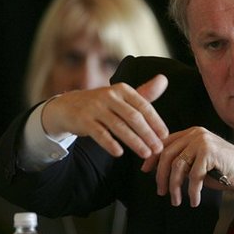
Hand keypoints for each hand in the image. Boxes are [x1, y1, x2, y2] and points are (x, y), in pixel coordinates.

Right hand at [41, 74, 168, 157]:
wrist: (68, 106)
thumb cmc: (104, 104)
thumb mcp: (123, 97)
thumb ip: (145, 92)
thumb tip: (164, 79)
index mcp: (122, 89)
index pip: (143, 106)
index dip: (156, 121)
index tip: (165, 136)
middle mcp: (109, 96)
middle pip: (133, 117)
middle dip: (148, 134)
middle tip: (158, 149)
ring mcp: (95, 107)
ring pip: (119, 127)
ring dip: (134, 142)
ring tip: (146, 154)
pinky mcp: (83, 120)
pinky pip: (99, 134)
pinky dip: (110, 144)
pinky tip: (120, 153)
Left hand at [147, 127, 233, 206]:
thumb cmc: (224, 168)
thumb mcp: (198, 161)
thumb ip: (182, 160)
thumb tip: (157, 169)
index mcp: (192, 132)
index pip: (165, 142)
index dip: (153, 157)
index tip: (146, 170)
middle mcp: (196, 133)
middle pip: (167, 154)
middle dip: (161, 176)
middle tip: (162, 192)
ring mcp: (202, 141)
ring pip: (178, 165)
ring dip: (175, 187)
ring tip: (177, 200)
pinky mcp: (209, 152)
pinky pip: (193, 175)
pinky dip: (192, 191)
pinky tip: (194, 199)